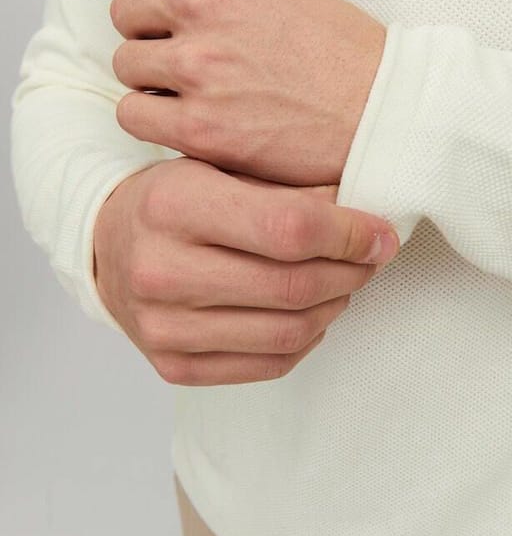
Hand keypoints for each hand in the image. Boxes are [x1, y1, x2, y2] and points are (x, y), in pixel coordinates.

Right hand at [92, 156, 398, 385]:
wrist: (107, 248)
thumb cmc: (173, 200)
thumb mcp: (218, 169)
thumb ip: (287, 189)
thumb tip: (366, 218)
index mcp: (172, 206)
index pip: (287, 228)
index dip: (349, 234)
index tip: (380, 233)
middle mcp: (160, 271)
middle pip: (292, 286)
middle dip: (351, 272)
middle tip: (371, 258)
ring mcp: (163, 328)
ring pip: (288, 332)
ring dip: (335, 306)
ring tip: (345, 282)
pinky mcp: (173, 366)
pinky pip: (269, 364)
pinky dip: (307, 339)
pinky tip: (312, 312)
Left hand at [110, 0, 385, 185]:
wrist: (380, 107)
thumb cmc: (336, 50)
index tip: (169, 20)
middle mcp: (202, 1)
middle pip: (124, 14)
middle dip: (149, 38)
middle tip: (187, 61)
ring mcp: (198, 64)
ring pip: (126, 65)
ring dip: (153, 82)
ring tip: (196, 93)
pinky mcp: (199, 123)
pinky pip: (133, 113)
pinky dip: (154, 120)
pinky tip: (189, 121)